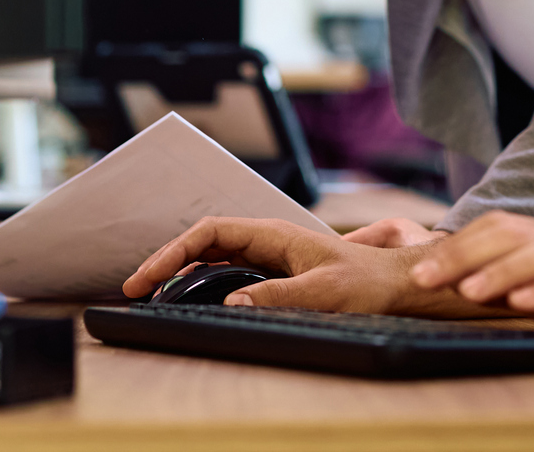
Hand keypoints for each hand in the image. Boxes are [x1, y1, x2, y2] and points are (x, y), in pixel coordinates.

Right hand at [124, 217, 485, 316]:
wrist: (398, 284)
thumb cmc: (367, 284)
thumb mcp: (324, 292)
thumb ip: (278, 296)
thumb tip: (232, 302)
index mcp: (275, 234)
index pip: (209, 232)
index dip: (172, 252)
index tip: (145, 278)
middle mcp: (268, 239)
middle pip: (204, 241)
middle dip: (166, 261)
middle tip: (136, 290)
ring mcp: (271, 255)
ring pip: (213, 255)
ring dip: (182, 271)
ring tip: (153, 295)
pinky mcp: (276, 272)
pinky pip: (228, 270)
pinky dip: (202, 281)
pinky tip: (190, 299)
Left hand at [407, 212, 533, 365]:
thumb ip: (525, 289)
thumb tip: (470, 293)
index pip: (498, 229)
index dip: (455, 246)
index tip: (418, 272)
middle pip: (510, 232)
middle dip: (462, 254)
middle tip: (423, 279)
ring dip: (500, 271)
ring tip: (466, 292)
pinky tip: (523, 304)